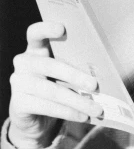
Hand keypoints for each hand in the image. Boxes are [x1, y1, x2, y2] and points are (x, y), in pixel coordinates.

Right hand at [8, 22, 102, 148]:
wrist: (36, 120)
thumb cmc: (57, 89)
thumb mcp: (64, 76)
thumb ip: (75, 67)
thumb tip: (101, 73)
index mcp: (35, 50)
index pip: (35, 33)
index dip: (46, 29)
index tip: (62, 28)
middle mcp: (23, 63)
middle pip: (50, 65)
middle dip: (75, 76)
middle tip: (95, 85)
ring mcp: (18, 83)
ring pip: (52, 91)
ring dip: (77, 101)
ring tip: (96, 108)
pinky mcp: (18, 103)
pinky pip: (46, 107)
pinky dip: (68, 112)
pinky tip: (83, 116)